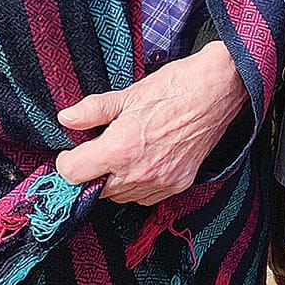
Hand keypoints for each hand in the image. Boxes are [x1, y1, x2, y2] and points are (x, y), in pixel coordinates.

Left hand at [55, 41, 246, 203]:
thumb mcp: (129, 94)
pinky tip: (143, 161)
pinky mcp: (177, 185)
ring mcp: (160, 182)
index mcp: (121, 147)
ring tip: (124, 152)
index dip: (67, 161)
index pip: (73, 173)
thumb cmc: (174, 88)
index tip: (73, 150)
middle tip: (100, 147)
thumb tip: (66, 118)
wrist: (217, 92)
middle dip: (92, 171)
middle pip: (95, 188)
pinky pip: (144, 196)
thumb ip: (93, 110)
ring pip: (119, 195)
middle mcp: (139, 172)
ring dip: (114, 180)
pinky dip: (137, 184)